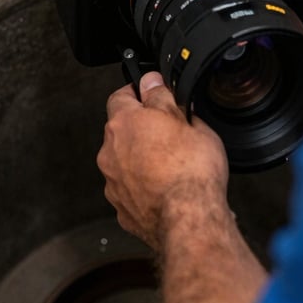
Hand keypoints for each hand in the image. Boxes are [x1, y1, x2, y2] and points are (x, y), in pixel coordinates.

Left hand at [97, 71, 228, 252]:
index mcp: (124, 123)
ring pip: (125, 161)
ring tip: (172, 165)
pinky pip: (131, 190)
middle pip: (122, 130)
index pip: (120, 95)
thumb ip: (162, 96)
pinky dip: (144, 187)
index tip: (151, 95)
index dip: (138, 93)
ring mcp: (114, 183)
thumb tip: (152, 82)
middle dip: (142, 129)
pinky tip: (166, 188)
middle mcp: (111, 152)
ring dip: (141, 159)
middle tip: (170, 133)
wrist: (190, 219)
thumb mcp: (186, 119)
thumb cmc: (191, 170)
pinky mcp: (122, 209)